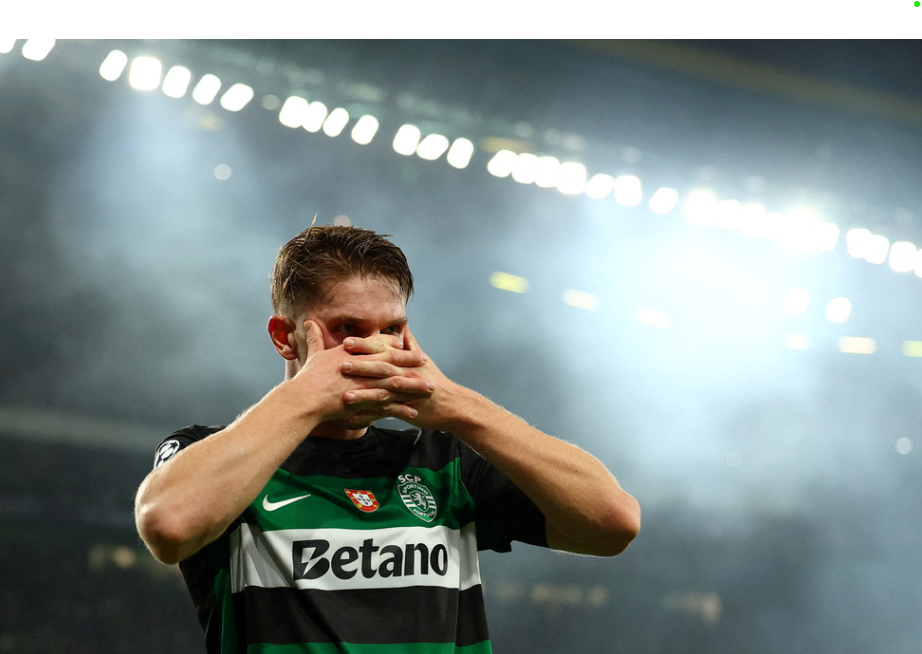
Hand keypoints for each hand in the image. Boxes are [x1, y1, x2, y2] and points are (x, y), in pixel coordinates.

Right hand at [299, 323, 431, 424]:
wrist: (306, 398)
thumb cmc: (308, 377)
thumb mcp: (313, 354)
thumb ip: (315, 338)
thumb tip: (308, 322)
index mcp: (354, 353)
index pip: (379, 345)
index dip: (394, 345)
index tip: (406, 344)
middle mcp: (364, 366)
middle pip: (393, 362)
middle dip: (411, 362)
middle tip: (426, 361)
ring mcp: (367, 384)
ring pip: (397, 383)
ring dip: (414, 386)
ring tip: (429, 387)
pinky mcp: (367, 402)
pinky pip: (389, 406)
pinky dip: (402, 408)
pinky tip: (414, 412)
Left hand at [345, 326, 459, 430]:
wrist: (451, 404)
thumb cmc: (434, 380)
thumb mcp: (423, 360)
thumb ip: (409, 343)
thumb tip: (403, 326)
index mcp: (405, 360)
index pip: (383, 349)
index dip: (365, 345)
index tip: (346, 342)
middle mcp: (405, 374)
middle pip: (381, 368)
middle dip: (361, 366)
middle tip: (340, 365)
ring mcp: (405, 392)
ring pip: (382, 392)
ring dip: (363, 394)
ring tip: (345, 397)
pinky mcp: (406, 409)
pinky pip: (385, 414)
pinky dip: (370, 417)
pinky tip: (353, 420)